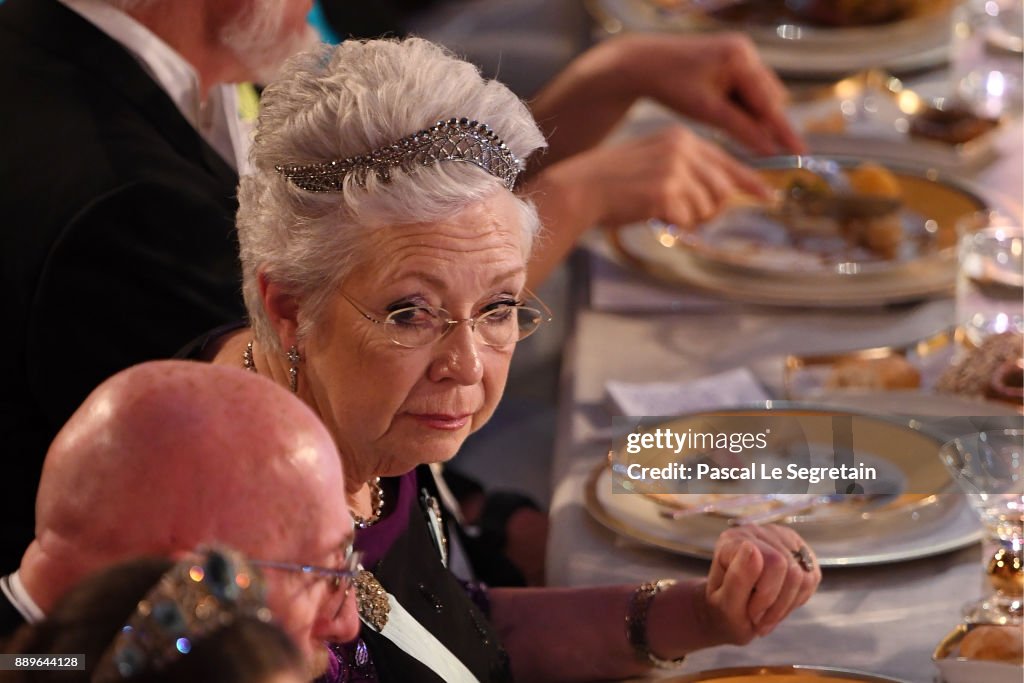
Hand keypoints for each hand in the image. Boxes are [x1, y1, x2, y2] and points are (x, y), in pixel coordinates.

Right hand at [538, 125, 769, 230]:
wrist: (581, 188)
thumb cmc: (613, 183)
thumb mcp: (654, 163)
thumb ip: (687, 172)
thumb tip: (721, 195)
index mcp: (680, 137)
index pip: (726, 160)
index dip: (748, 181)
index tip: (766, 196)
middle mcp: (682, 148)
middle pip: (722, 187)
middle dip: (712, 209)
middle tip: (689, 217)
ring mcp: (675, 169)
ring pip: (708, 206)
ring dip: (691, 219)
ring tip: (666, 215)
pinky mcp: (666, 191)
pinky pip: (688, 219)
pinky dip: (674, 225)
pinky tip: (654, 217)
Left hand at [609, 32, 804, 155]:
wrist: (644, 62)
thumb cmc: (671, 85)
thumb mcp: (706, 111)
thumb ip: (740, 129)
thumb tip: (769, 151)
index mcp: (739, 58)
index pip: (768, 103)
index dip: (783, 131)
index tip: (801, 152)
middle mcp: (745, 51)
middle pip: (767, 98)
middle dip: (763, 123)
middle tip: (760, 150)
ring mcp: (739, 53)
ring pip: (757, 95)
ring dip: (750, 116)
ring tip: (729, 130)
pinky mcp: (731, 59)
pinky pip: (745, 89)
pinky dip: (740, 107)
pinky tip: (724, 116)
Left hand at [702, 524, 820, 643]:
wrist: (732, 615)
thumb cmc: (725, 611)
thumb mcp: (725, 605)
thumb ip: (737, 578)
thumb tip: (752, 547)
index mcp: (732, 541)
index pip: (771, 562)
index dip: (766, 595)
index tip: (750, 613)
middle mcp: (756, 532)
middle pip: (790, 570)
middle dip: (777, 604)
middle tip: (759, 618)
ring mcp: (779, 538)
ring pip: (804, 577)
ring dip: (787, 605)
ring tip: (767, 614)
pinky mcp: (798, 550)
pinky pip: (811, 579)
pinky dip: (797, 599)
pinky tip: (778, 603)